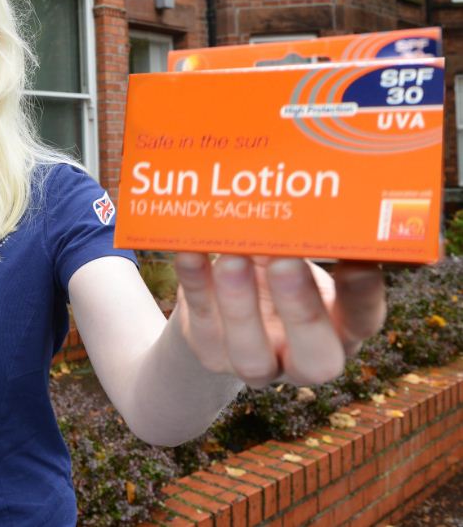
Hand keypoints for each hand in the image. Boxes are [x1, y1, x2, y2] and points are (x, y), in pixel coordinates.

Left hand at [173, 254, 385, 387]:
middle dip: (301, 309)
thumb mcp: (291, 250)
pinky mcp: (211, 353)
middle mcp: (305, 357)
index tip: (358, 261)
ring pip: (252, 354)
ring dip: (241, 303)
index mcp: (342, 328)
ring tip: (232, 258)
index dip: (364, 295)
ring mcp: (257, 363)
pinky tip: (190, 254)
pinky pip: (202, 325)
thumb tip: (297, 190)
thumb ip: (298, 233)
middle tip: (286, 263)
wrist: (220, 303)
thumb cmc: (270, 267)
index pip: (364, 320)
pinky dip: (195, 288)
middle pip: (316, 356)